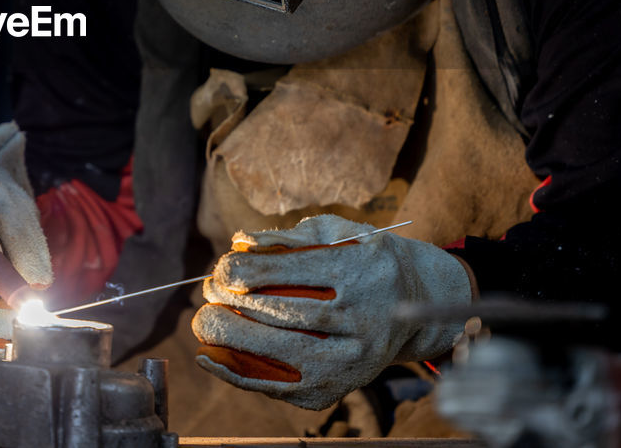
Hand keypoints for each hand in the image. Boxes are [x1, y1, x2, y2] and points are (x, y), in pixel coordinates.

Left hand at [192, 214, 470, 409]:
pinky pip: (282, 387)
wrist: (417, 304)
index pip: (289, 271)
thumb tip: (239, 242)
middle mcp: (363, 318)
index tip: (220, 270)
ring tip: (203, 323)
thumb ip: (289, 237)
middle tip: (206, 293)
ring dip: (231, 341)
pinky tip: (209, 359)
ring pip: (281, 353)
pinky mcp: (341, 387)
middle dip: (232, 304)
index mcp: (360, 271)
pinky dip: (239, 376)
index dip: (244, 272)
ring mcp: (354, 359)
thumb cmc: (365, 258)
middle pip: (283, 313)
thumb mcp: (339, 232)